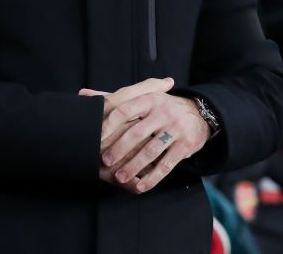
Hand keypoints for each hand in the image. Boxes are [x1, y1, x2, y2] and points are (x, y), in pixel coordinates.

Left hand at [84, 87, 209, 193]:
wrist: (199, 114)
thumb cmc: (160, 107)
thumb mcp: (142, 98)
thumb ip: (113, 98)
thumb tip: (83, 94)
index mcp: (149, 99)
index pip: (124, 110)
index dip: (110, 124)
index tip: (97, 137)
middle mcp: (163, 112)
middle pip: (137, 132)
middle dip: (119, 149)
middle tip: (105, 161)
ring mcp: (175, 129)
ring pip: (151, 151)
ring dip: (134, 166)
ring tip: (120, 177)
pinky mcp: (185, 145)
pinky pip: (166, 164)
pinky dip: (152, 177)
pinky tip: (141, 186)